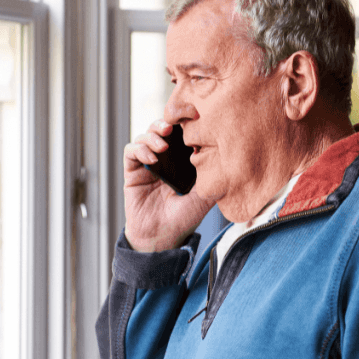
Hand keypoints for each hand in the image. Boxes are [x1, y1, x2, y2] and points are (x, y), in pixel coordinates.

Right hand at [122, 120, 214, 251]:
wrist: (160, 239)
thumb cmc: (183, 220)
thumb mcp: (204, 198)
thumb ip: (212, 179)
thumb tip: (227, 160)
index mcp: (183, 163)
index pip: (182, 136)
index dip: (185, 124)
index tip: (193, 119)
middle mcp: (165, 161)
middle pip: (162, 130)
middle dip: (166, 123)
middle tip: (172, 127)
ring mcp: (148, 165)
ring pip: (145, 136)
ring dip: (152, 135)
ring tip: (162, 146)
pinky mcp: (132, 172)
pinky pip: (131, 151)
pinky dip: (140, 149)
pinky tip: (151, 159)